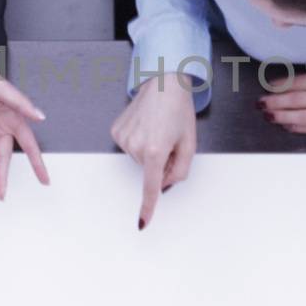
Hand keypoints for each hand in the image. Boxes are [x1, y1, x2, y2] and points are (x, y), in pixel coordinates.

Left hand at [0, 58, 50, 200]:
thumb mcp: (2, 89)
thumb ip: (21, 104)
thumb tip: (40, 117)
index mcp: (15, 119)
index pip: (29, 145)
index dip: (37, 163)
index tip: (45, 180)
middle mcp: (4, 126)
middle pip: (4, 156)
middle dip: (2, 176)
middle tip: (1, 195)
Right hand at [109, 71, 196, 228]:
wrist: (164, 83)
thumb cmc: (179, 110)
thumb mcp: (189, 144)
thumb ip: (180, 170)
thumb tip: (163, 185)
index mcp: (155, 150)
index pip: (151, 186)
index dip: (147, 206)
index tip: (142, 222)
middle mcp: (135, 146)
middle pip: (149, 171)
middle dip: (161, 162)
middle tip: (169, 139)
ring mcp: (123, 138)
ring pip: (139, 159)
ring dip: (150, 151)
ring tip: (158, 129)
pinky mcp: (116, 131)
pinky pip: (129, 147)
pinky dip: (139, 142)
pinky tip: (146, 126)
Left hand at [261, 65, 305, 136]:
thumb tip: (301, 76)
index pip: (299, 82)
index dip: (280, 86)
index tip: (268, 87)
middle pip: (297, 101)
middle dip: (275, 103)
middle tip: (260, 104)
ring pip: (304, 118)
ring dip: (283, 117)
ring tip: (269, 115)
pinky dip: (301, 128)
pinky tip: (290, 126)